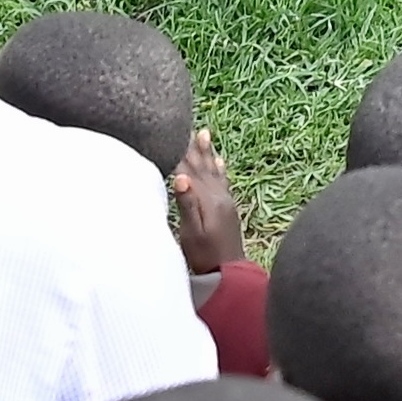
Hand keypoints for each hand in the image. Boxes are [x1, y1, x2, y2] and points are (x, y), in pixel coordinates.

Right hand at [168, 129, 246, 272]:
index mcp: (209, 200)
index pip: (190, 173)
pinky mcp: (227, 209)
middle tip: (191, 127)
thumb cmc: (206, 256)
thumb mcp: (192, 232)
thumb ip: (187, 204)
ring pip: (214, 171)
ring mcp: (225, 202)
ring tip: (205, 135)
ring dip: (208, 153)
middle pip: (204, 168)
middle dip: (196, 148)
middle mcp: (219, 197)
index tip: (171, 135)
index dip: (180, 155)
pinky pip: (222, 182)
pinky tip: (220, 162)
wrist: (230, 273)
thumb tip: (180, 177)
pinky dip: (219, 169)